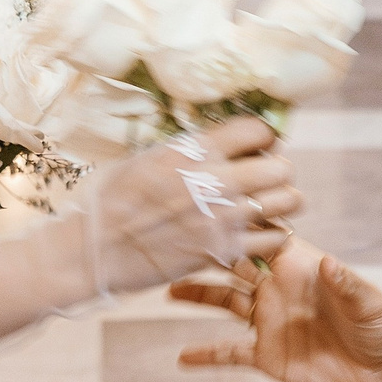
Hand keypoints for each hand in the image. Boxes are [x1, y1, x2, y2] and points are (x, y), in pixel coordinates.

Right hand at [82, 116, 298, 294]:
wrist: (93, 249)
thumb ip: (189, 150)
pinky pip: (274, 239)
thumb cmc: (110, 200)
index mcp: (195, 149)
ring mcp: (223, 218)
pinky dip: (272, 236)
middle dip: (278, 169)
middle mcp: (216, 180)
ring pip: (288, 201)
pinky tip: (258, 233)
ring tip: (268, 205)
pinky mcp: (223, 252)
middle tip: (266, 178)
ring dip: (283, 201)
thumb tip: (218, 142)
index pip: (257, 129)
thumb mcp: (147, 157)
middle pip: (282, 165)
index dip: (264, 136)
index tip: (259, 145)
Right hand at [174, 237, 381, 381]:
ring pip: (223, 302)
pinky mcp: (267, 356)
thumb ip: (347, 283)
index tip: (208, 203)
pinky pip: (230, 353)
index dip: (237, 220)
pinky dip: (205, 355)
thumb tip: (330, 262)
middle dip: (204, 252)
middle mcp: (278, 289)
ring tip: (164, 288)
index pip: (262, 235)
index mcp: (299, 267)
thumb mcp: (369, 303)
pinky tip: (181, 358)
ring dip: (195, 295)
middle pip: (232, 264)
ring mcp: (269, 322)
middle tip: (171, 241)